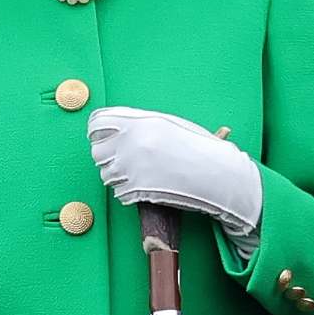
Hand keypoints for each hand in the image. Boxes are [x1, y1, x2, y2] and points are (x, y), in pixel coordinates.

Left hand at [89, 105, 263, 236]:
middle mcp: (130, 141)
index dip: (98, 133)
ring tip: (138, 175)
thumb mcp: (171, 125)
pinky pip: (119, 193)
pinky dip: (129, 193)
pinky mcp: (135, 189)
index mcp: (139, 121)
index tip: (104, 139)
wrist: (217, 173)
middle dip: (108, 157)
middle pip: (97, 151)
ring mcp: (131, 166)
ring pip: (106, 174)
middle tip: (125, 161)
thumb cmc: (199, 147)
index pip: (97, 124)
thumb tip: (117, 130)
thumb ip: (141, 125)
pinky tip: (145, 188)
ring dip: (118, 176)